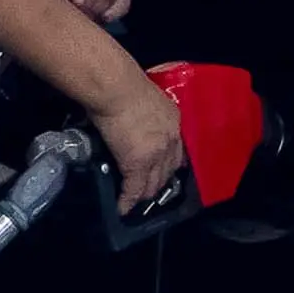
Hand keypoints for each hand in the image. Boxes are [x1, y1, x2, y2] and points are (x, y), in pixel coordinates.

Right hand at [92, 75, 186, 215]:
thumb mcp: (144, 96)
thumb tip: (132, 119)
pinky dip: (128, 201)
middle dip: (159, 183)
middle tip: (149, 192)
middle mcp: (171, 139)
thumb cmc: (124, 84)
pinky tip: (123, 208)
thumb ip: (145, 113)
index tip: (164, 172)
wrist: (116, 88)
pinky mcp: (138, 164)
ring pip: (154, 183)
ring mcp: (156, 154)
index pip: (177, 151)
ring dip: (145, 194)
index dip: (170, 165)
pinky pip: (134, 189)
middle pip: (169, 170)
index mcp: (174, 120)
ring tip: (136, 202)